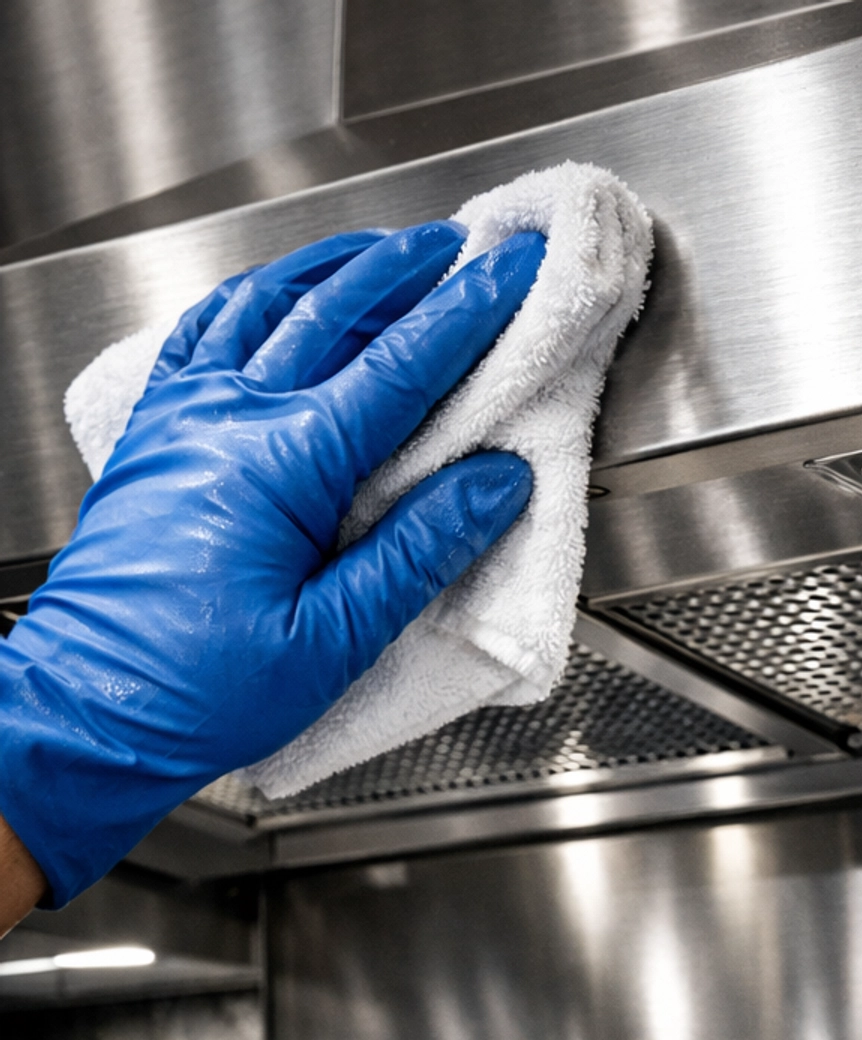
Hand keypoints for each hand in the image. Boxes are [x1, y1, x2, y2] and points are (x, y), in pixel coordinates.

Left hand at [0, 219, 545, 906]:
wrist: (88, 711)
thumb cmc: (199, 691)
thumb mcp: (335, 640)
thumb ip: (418, 552)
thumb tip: (495, 485)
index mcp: (284, 463)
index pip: (399, 364)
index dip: (467, 311)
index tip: (513, 272)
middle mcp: (229, 417)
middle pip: (334, 311)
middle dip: (408, 271)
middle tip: (465, 246)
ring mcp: (184, 415)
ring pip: (268, 306)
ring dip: (335, 269)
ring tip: (387, 251)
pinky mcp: (156, 432)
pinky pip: (206, 334)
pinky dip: (254, 298)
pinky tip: (276, 292)